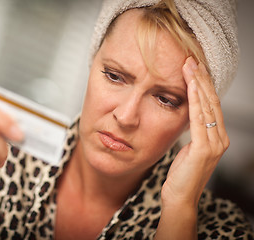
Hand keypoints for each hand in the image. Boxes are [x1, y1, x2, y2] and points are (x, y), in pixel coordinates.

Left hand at [161, 57, 229, 207]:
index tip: (194, 69)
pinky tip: (190, 86)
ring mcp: (215, 144)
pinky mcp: (205, 149)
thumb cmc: (181, 175)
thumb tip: (186, 115)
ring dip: (198, 84)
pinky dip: (195, 100)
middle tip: (191, 60)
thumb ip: (193, 133)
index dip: (204, 86)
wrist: (180, 198)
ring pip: (207, 107)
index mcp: (217, 138)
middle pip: (212, 102)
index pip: (211, 106)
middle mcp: (220, 138)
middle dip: (202, 79)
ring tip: (190, 66)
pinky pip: (199, 119)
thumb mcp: (188, 149)